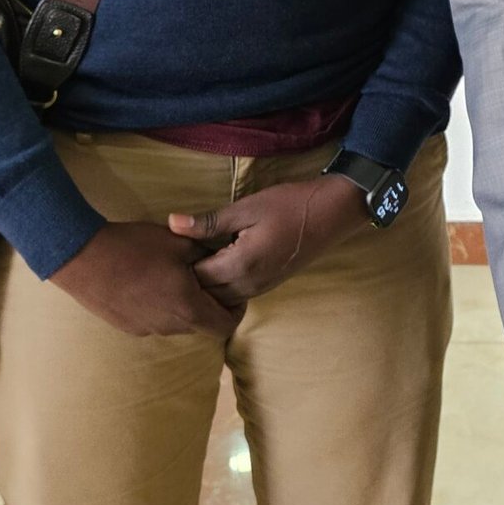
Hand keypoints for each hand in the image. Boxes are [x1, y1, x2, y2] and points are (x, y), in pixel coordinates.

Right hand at [49, 221, 242, 338]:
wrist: (83, 258)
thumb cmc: (135, 247)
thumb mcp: (179, 242)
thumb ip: (207, 253)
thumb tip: (222, 256)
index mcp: (187, 307)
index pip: (226, 326)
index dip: (236, 311)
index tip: (233, 291)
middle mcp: (169, 326)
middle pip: (202, 324)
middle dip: (209, 305)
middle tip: (205, 278)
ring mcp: (146, 329)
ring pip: (177, 323)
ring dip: (183, 306)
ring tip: (175, 277)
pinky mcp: (127, 327)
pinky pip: (154, 321)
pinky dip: (160, 307)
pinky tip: (149, 283)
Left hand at [168, 173, 368, 307]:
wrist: (331, 214)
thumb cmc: (288, 205)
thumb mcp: (246, 208)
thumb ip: (209, 221)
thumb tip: (172, 224)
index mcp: (240, 265)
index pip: (196, 279)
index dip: (180, 266)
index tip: (173, 248)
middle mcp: (249, 285)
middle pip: (206, 295)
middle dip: (190, 280)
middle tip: (181, 255)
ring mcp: (260, 289)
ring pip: (221, 299)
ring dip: (207, 285)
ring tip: (198, 260)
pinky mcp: (267, 286)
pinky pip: (236, 295)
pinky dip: (222, 285)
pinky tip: (219, 263)